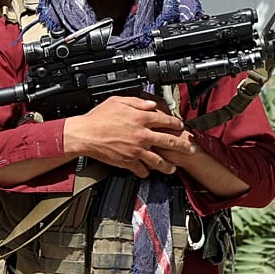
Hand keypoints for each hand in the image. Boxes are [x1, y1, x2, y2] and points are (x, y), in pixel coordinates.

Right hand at [62, 96, 192, 177]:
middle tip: (190, 150)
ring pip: (159, 161)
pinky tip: (148, 171)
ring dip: (168, 165)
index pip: (166, 121)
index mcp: (141, 118)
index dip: (176, 124)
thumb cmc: (97, 118)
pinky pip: (142, 170)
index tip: (180, 126)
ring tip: (172, 168)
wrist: (84, 134)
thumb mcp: (117, 101)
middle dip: (183, 147)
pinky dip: (146, 172)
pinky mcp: (128, 161)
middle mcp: (142, 135)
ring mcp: (136, 150)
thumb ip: (137, 102)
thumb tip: (151, 104)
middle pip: (170, 142)